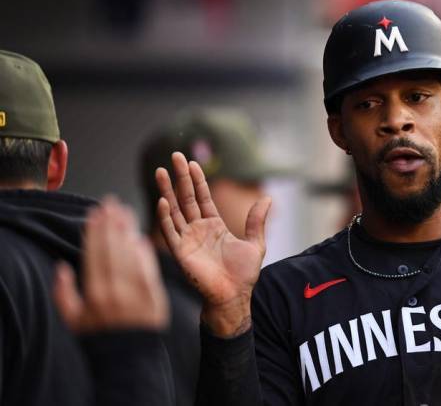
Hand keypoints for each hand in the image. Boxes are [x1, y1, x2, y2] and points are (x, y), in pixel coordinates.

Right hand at [53, 197, 168, 331]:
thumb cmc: (99, 339)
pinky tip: (140, 237)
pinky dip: (144, 251)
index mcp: (94, 293)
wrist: (130, 358)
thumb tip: (62, 267)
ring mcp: (136, 291)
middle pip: (113, 248)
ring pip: (131, 253)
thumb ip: (64, 293)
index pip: (95, 254)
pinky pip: (148, 267)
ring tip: (125, 213)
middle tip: (112, 203)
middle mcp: (115, 289)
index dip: (95, 232)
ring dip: (128, 231)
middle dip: (112, 223)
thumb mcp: (73, 320)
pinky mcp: (154, 294)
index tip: (95, 213)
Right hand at [156, 152, 270, 337]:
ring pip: (174, 210)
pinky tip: (163, 201)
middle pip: (186, 198)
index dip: (197, 180)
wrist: (234, 296)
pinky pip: (171, 232)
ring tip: (161, 171)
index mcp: (214, 226)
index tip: (192, 162)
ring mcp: (188, 240)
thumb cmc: (244, 275)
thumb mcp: (255, 243)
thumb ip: (257, 220)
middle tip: (175, 156)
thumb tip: (267, 198)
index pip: (202, 197)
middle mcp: (198, 230)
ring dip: (167, 191)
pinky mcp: (181, 253)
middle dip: (180, 178)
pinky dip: (165, 217)